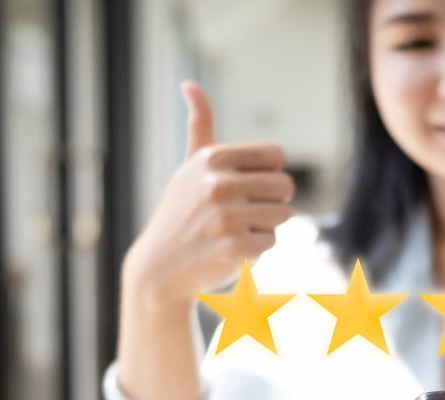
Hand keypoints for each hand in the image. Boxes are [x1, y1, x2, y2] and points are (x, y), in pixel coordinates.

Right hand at [122, 81, 294, 306]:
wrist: (159, 269)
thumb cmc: (181, 214)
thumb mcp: (189, 167)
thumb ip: (200, 126)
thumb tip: (190, 84)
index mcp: (213, 158)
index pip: (277, 156)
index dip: (267, 175)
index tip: (244, 188)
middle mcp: (219, 184)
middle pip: (285, 187)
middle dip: (269, 203)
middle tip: (240, 215)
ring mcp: (227, 217)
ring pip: (282, 215)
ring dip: (263, 226)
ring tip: (232, 232)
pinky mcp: (236, 248)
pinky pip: (271, 242)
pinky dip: (256, 250)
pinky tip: (229, 251)